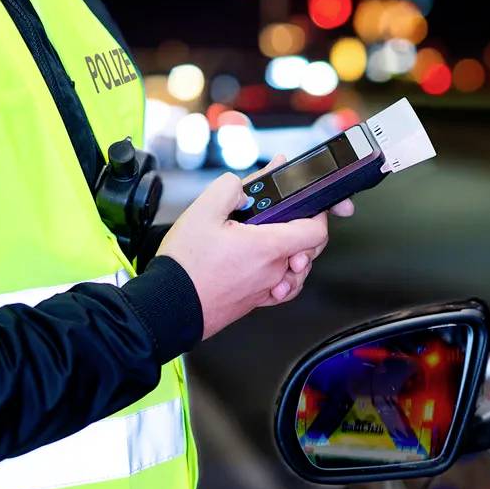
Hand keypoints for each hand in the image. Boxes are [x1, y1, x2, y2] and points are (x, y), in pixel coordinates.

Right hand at [157, 156, 354, 338]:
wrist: (171, 303)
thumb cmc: (186, 266)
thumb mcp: (202, 211)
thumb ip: (230, 188)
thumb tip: (245, 185)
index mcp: (268, 246)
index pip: (316, 231)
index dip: (317, 213)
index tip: (308, 204)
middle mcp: (274, 270)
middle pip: (310, 249)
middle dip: (303, 229)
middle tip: (283, 218)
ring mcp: (268, 288)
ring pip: (300, 269)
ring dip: (295, 252)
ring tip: (275, 239)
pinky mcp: (258, 301)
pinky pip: (286, 288)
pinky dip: (286, 275)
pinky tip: (272, 266)